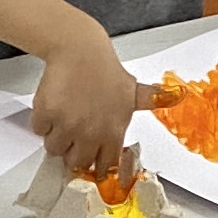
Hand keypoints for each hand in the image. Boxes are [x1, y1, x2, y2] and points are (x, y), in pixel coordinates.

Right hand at [29, 37, 147, 176]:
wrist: (80, 50)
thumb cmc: (105, 70)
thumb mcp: (132, 90)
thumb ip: (150, 101)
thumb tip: (178, 96)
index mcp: (113, 132)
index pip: (105, 166)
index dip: (96, 164)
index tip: (90, 159)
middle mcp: (90, 133)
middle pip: (76, 163)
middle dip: (73, 152)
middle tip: (75, 133)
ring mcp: (67, 125)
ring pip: (55, 148)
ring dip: (56, 136)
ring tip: (64, 116)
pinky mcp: (47, 114)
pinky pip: (39, 130)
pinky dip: (42, 121)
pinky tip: (54, 105)